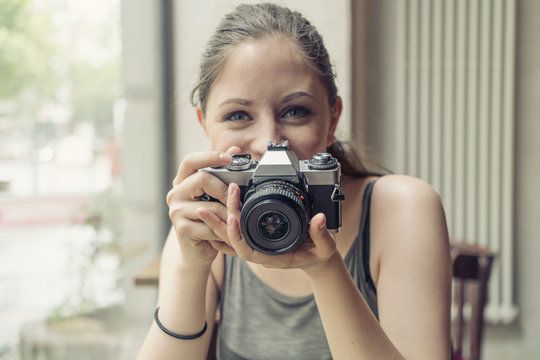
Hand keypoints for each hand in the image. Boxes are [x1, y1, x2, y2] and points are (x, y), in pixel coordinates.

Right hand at [166, 147, 240, 267]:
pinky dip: (225, 230)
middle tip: (237, 200)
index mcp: (182, 182)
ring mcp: (176, 211)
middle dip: (225, 190)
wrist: (197, 253)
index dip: (210, 156)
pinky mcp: (182, 229)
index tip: (229, 157)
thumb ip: (222, 174)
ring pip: (212, 206)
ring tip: (238, 220)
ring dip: (229, 215)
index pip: (190, 160)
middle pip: (202, 178)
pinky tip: (230, 233)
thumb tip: (235, 149)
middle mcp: (175, 194)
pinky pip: (211, 225)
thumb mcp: (214, 197)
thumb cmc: (208, 222)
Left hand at [199, 182, 338, 271]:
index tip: (231, 218)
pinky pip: (235, 236)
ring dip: (216, 223)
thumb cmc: (320, 254)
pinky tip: (211, 216)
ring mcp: (257, 247)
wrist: (318, 260)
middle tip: (206, 207)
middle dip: (219, 224)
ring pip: (231, 237)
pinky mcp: (256, 240)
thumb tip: (320, 219)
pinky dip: (222, 227)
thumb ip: (322, 234)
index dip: (237, 236)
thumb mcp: (325, 246)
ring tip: (202, 208)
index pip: (248, 250)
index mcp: (273, 257)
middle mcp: (261, 252)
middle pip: (233, 241)